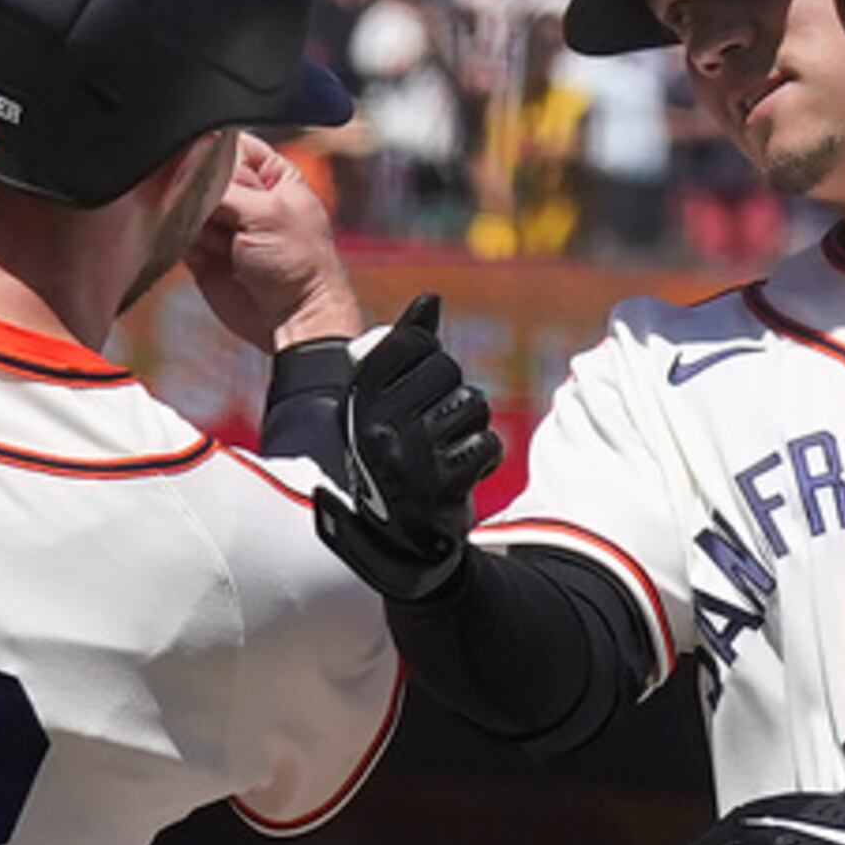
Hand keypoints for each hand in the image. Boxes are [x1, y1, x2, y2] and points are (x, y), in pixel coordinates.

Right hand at [186, 135, 362, 351]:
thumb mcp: (266, 211)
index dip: (211, 148)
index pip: (231, 144)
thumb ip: (224, 187)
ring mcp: (222, 226)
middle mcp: (245, 197)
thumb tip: (185, 171)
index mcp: (272, 176)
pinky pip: (176, 235)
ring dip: (182, 211)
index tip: (195, 156)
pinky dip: (172, 234)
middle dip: (192, 183)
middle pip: (201, 173)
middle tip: (195, 198)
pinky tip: (179, 236)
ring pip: (185, 204)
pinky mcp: (203, 253)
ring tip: (193, 225)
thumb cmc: (300, 264)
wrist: (294, 320)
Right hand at [311, 294, 499, 600]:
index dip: (429, 361)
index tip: (419, 393)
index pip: (415, 342)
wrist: (395, 543)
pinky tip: (462, 472)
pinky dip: (484, 458)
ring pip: (472, 405)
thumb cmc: (392, 460)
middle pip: (448, 372)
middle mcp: (375, 423)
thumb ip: (404, 348)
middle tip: (434, 430)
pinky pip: (487, 444)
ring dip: (470, 429)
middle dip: (452, 398)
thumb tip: (430, 300)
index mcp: (357, 398)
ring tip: (446, 451)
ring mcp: (408, 454)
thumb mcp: (383, 401)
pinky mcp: (440, 484)